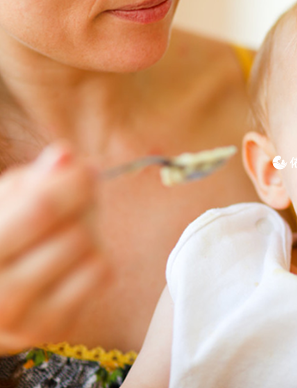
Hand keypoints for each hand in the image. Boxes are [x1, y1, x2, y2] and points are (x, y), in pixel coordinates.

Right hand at [0, 144, 109, 353]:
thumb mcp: (0, 205)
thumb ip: (30, 180)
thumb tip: (66, 154)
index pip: (43, 209)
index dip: (74, 182)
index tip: (86, 169)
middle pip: (75, 234)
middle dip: (84, 207)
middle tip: (77, 197)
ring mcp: (24, 319)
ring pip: (90, 254)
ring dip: (88, 232)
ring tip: (65, 230)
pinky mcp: (50, 329)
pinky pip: (101, 275)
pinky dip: (94, 258)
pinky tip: (71, 259)